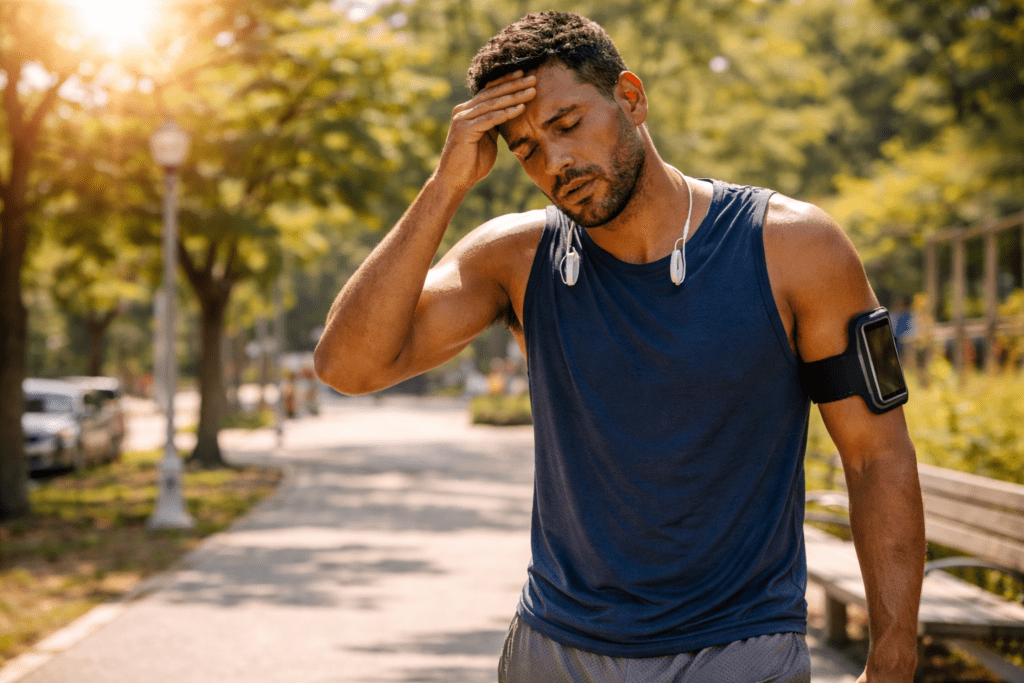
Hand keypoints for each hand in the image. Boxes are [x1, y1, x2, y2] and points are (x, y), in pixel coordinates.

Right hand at [435, 70, 535, 193]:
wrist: (456, 181)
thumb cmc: (473, 162)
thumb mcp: (488, 138)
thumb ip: (495, 124)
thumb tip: (511, 113)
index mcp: (468, 111)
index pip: (489, 91)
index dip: (506, 82)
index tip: (524, 75)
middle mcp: (463, 111)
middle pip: (492, 93)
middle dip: (514, 85)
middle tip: (533, 78)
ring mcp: (462, 119)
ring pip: (492, 103)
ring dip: (514, 96)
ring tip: (531, 91)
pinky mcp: (464, 129)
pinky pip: (490, 118)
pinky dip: (506, 113)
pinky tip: (521, 108)